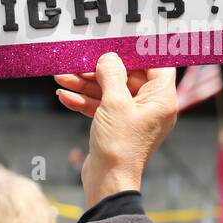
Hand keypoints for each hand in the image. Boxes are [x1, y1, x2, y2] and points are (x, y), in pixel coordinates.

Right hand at [54, 53, 176, 206]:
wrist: (107, 182)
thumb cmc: (119, 145)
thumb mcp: (114, 103)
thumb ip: (112, 74)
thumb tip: (109, 58)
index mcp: (161, 99)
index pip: (157, 64)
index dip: (138, 52)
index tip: (119, 41)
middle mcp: (151, 107)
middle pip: (127, 76)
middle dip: (100, 70)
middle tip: (79, 61)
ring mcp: (134, 117)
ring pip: (111, 91)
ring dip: (86, 84)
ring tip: (61, 77)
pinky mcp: (118, 126)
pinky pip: (103, 107)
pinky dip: (85, 101)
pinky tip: (65, 96)